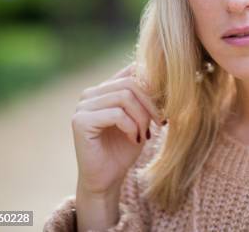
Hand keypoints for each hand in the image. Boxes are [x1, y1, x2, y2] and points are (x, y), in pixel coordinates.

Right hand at [71, 62, 163, 195]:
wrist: (107, 179)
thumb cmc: (125, 148)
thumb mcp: (142, 118)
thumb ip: (147, 97)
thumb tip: (168, 75)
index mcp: (105, 88)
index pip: (132, 70)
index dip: (154, 83)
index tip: (167, 104)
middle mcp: (91, 93)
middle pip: (131, 83)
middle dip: (151, 103)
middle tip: (161, 122)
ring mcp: (83, 106)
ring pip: (125, 97)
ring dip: (142, 117)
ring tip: (146, 134)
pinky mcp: (80, 121)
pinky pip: (116, 114)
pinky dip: (132, 127)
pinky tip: (135, 139)